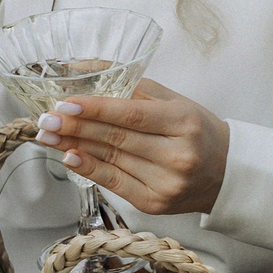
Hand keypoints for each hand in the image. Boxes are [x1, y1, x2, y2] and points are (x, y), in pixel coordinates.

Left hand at [40, 77, 231, 214]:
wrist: (226, 172)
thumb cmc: (196, 130)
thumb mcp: (174, 101)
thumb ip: (132, 87)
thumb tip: (85, 69)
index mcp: (184, 123)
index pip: (132, 115)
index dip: (96, 109)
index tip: (65, 103)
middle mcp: (177, 154)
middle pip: (116, 138)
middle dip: (75, 127)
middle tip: (45, 119)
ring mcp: (166, 182)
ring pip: (110, 160)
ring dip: (73, 146)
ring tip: (47, 135)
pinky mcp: (154, 203)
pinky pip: (114, 183)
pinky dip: (88, 169)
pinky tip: (68, 156)